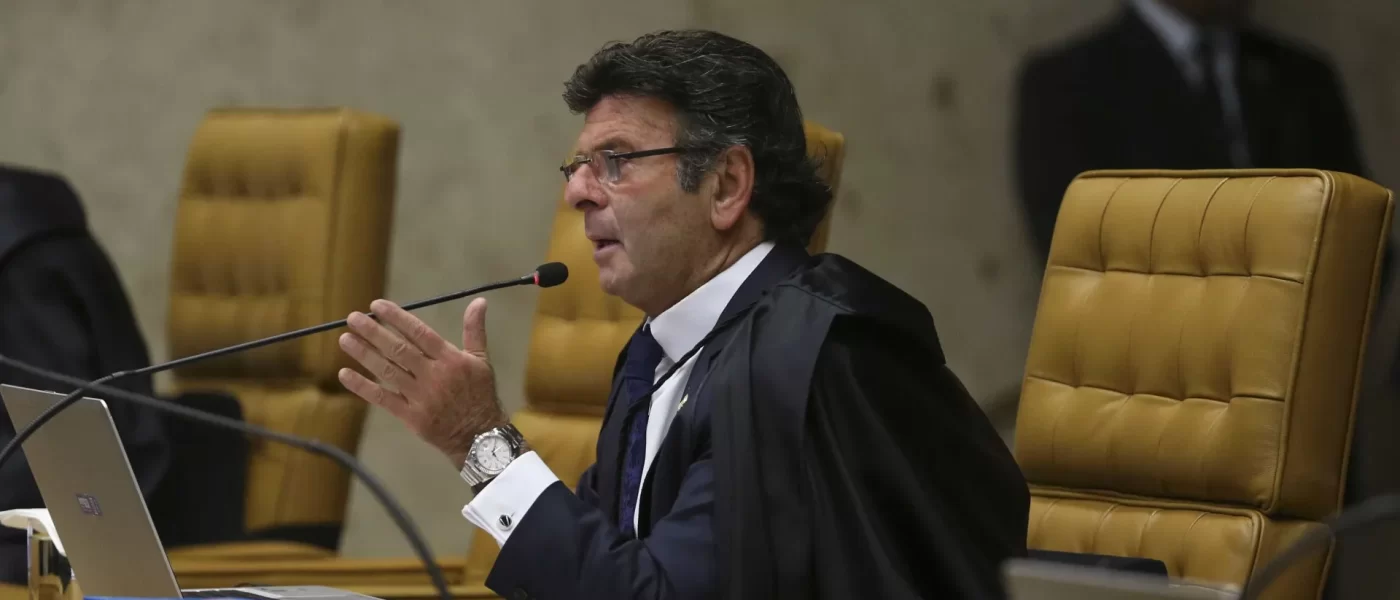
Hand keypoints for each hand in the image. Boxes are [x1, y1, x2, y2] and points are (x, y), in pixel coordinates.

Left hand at [337, 297, 506, 466]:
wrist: (479, 435)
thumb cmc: (479, 393)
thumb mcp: (481, 359)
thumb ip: (474, 330)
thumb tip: (479, 301)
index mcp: (450, 359)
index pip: (419, 333)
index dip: (397, 318)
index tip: (376, 306)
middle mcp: (433, 375)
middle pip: (399, 350)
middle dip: (374, 332)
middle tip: (352, 319)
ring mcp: (420, 396)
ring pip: (388, 371)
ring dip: (364, 354)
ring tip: (345, 339)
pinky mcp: (410, 416)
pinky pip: (383, 398)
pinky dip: (363, 386)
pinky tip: (345, 374)